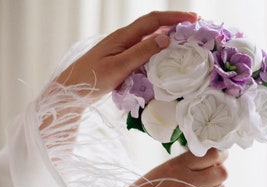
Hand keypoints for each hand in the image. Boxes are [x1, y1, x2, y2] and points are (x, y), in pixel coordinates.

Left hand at [56, 11, 197, 96]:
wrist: (72, 89)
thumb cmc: (91, 78)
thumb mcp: (118, 66)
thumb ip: (140, 53)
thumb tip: (166, 39)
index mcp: (123, 36)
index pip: (153, 20)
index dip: (174, 17)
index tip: (194, 19)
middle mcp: (124, 39)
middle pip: (153, 26)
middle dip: (174, 25)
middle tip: (194, 30)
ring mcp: (122, 49)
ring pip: (149, 39)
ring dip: (167, 38)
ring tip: (184, 43)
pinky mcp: (121, 60)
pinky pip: (143, 51)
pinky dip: (157, 51)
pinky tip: (164, 59)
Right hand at [122, 149, 227, 186]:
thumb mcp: (159, 171)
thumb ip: (182, 165)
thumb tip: (204, 161)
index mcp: (176, 167)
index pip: (211, 155)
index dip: (221, 154)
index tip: (221, 155)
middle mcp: (187, 184)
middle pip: (222, 173)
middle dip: (219, 172)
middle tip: (213, 174)